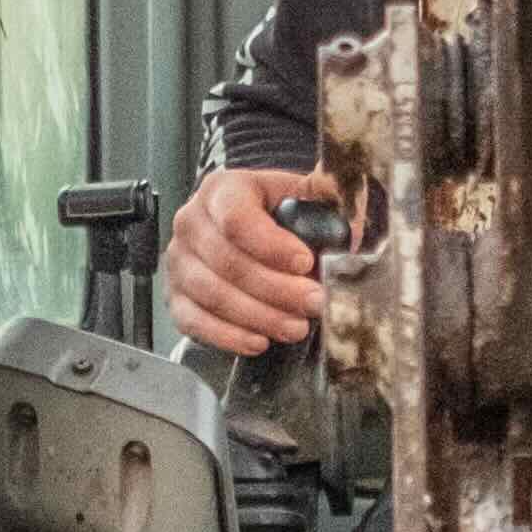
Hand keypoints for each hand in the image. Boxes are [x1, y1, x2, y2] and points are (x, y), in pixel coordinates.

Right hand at [161, 164, 332, 357]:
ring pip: (213, 295)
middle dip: (276, 289)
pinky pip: (194, 322)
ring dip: (259, 316)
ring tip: (296, 327)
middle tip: (314, 302)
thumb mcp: (302, 194)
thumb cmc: (276, 213)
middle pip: (228, 261)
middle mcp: (192, 222)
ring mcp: (179, 261)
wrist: (246, 226)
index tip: (306, 262)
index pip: (238, 218)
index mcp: (222, 190)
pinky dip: (228, 336)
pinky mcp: (176, 296)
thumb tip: (354, 225)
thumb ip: (328, 202)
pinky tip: (259, 341)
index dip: (272, 245)